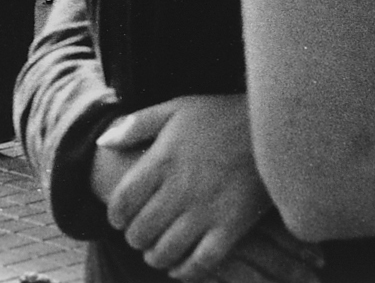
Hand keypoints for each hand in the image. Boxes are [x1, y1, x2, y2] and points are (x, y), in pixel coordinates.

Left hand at [98, 95, 271, 278]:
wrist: (271, 127)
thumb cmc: (218, 115)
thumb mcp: (176, 108)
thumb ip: (137, 124)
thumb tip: (103, 143)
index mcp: (163, 160)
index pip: (123, 201)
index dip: (114, 215)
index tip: (119, 217)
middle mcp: (181, 189)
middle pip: (140, 231)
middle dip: (133, 237)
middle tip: (138, 233)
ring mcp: (206, 211)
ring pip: (165, 251)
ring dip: (153, 256)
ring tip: (154, 250)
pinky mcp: (231, 227)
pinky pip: (200, 263)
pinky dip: (184, 270)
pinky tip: (179, 265)